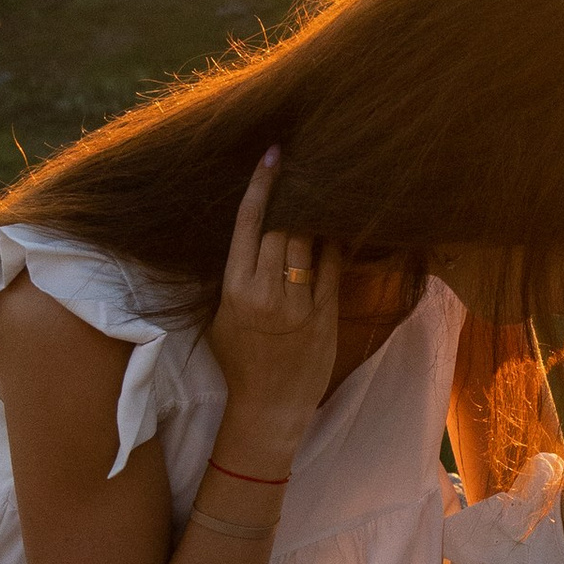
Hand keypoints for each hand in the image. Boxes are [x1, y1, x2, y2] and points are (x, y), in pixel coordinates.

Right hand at [206, 151, 341, 459]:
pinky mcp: (325, 316)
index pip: (248, 225)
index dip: (261, 186)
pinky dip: (336, 243)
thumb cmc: (238, 360)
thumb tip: (252, 231)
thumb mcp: (222, 314)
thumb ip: (237, 274)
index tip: (273, 154)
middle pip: (284, 226)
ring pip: (310, 242)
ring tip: (325, 187)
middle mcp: (266, 293)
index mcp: (235, 288)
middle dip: (294, 193)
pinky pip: (334, 267)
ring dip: (317, 213)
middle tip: (307, 164)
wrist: (265, 408)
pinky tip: (340, 225)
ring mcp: (298, 305)